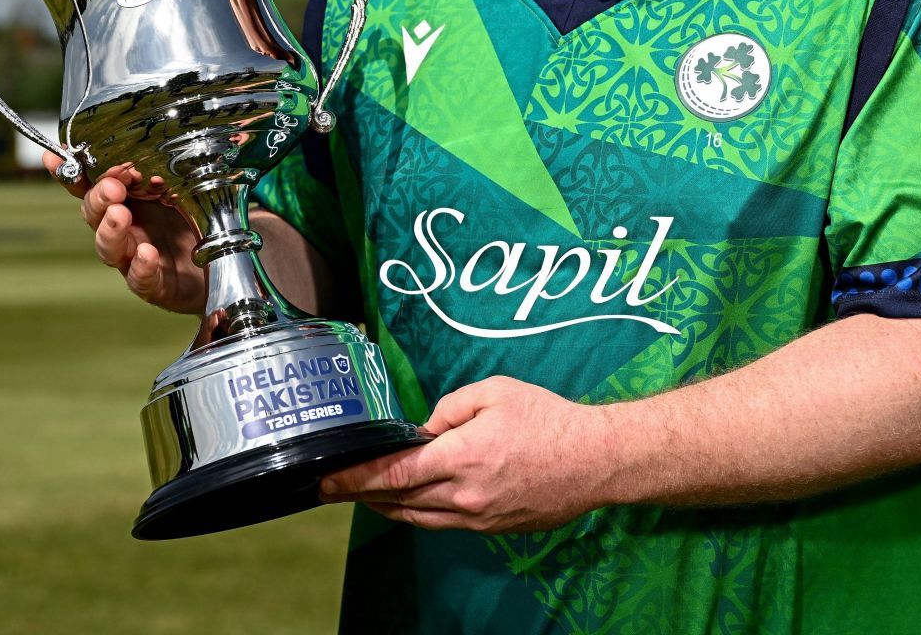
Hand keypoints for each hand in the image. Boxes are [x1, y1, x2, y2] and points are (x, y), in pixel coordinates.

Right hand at [43, 151, 203, 313]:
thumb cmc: (195, 222)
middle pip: (94, 215)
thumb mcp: (182, 186)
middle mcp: (124, 229)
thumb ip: (160, 170)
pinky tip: (147, 254)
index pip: (90, 186)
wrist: (224, 264)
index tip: (54, 156)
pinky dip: (141, 266)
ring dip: (110, 230)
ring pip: (108, 248)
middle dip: (98, 198)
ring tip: (120, 215)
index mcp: (127, 200)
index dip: (70, 173)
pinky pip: (139, 279)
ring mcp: (134, 259)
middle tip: (111, 187)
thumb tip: (146, 143)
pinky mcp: (154, 285)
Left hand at [318, 377, 615, 533]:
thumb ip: (450, 407)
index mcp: (462, 456)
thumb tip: (425, 428)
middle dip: (360, 494)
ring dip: (386, 507)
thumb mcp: (495, 391)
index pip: (394, 474)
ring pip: (417, 518)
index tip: (325, 479)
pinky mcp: (492, 528)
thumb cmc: (548, 418)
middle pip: (398, 501)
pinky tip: (410, 502)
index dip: (354, 479)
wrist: (595, 460)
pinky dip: (418, 514)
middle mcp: (464, 494)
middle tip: (332, 486)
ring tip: (364, 495)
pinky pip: (443, 524)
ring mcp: (478, 517)